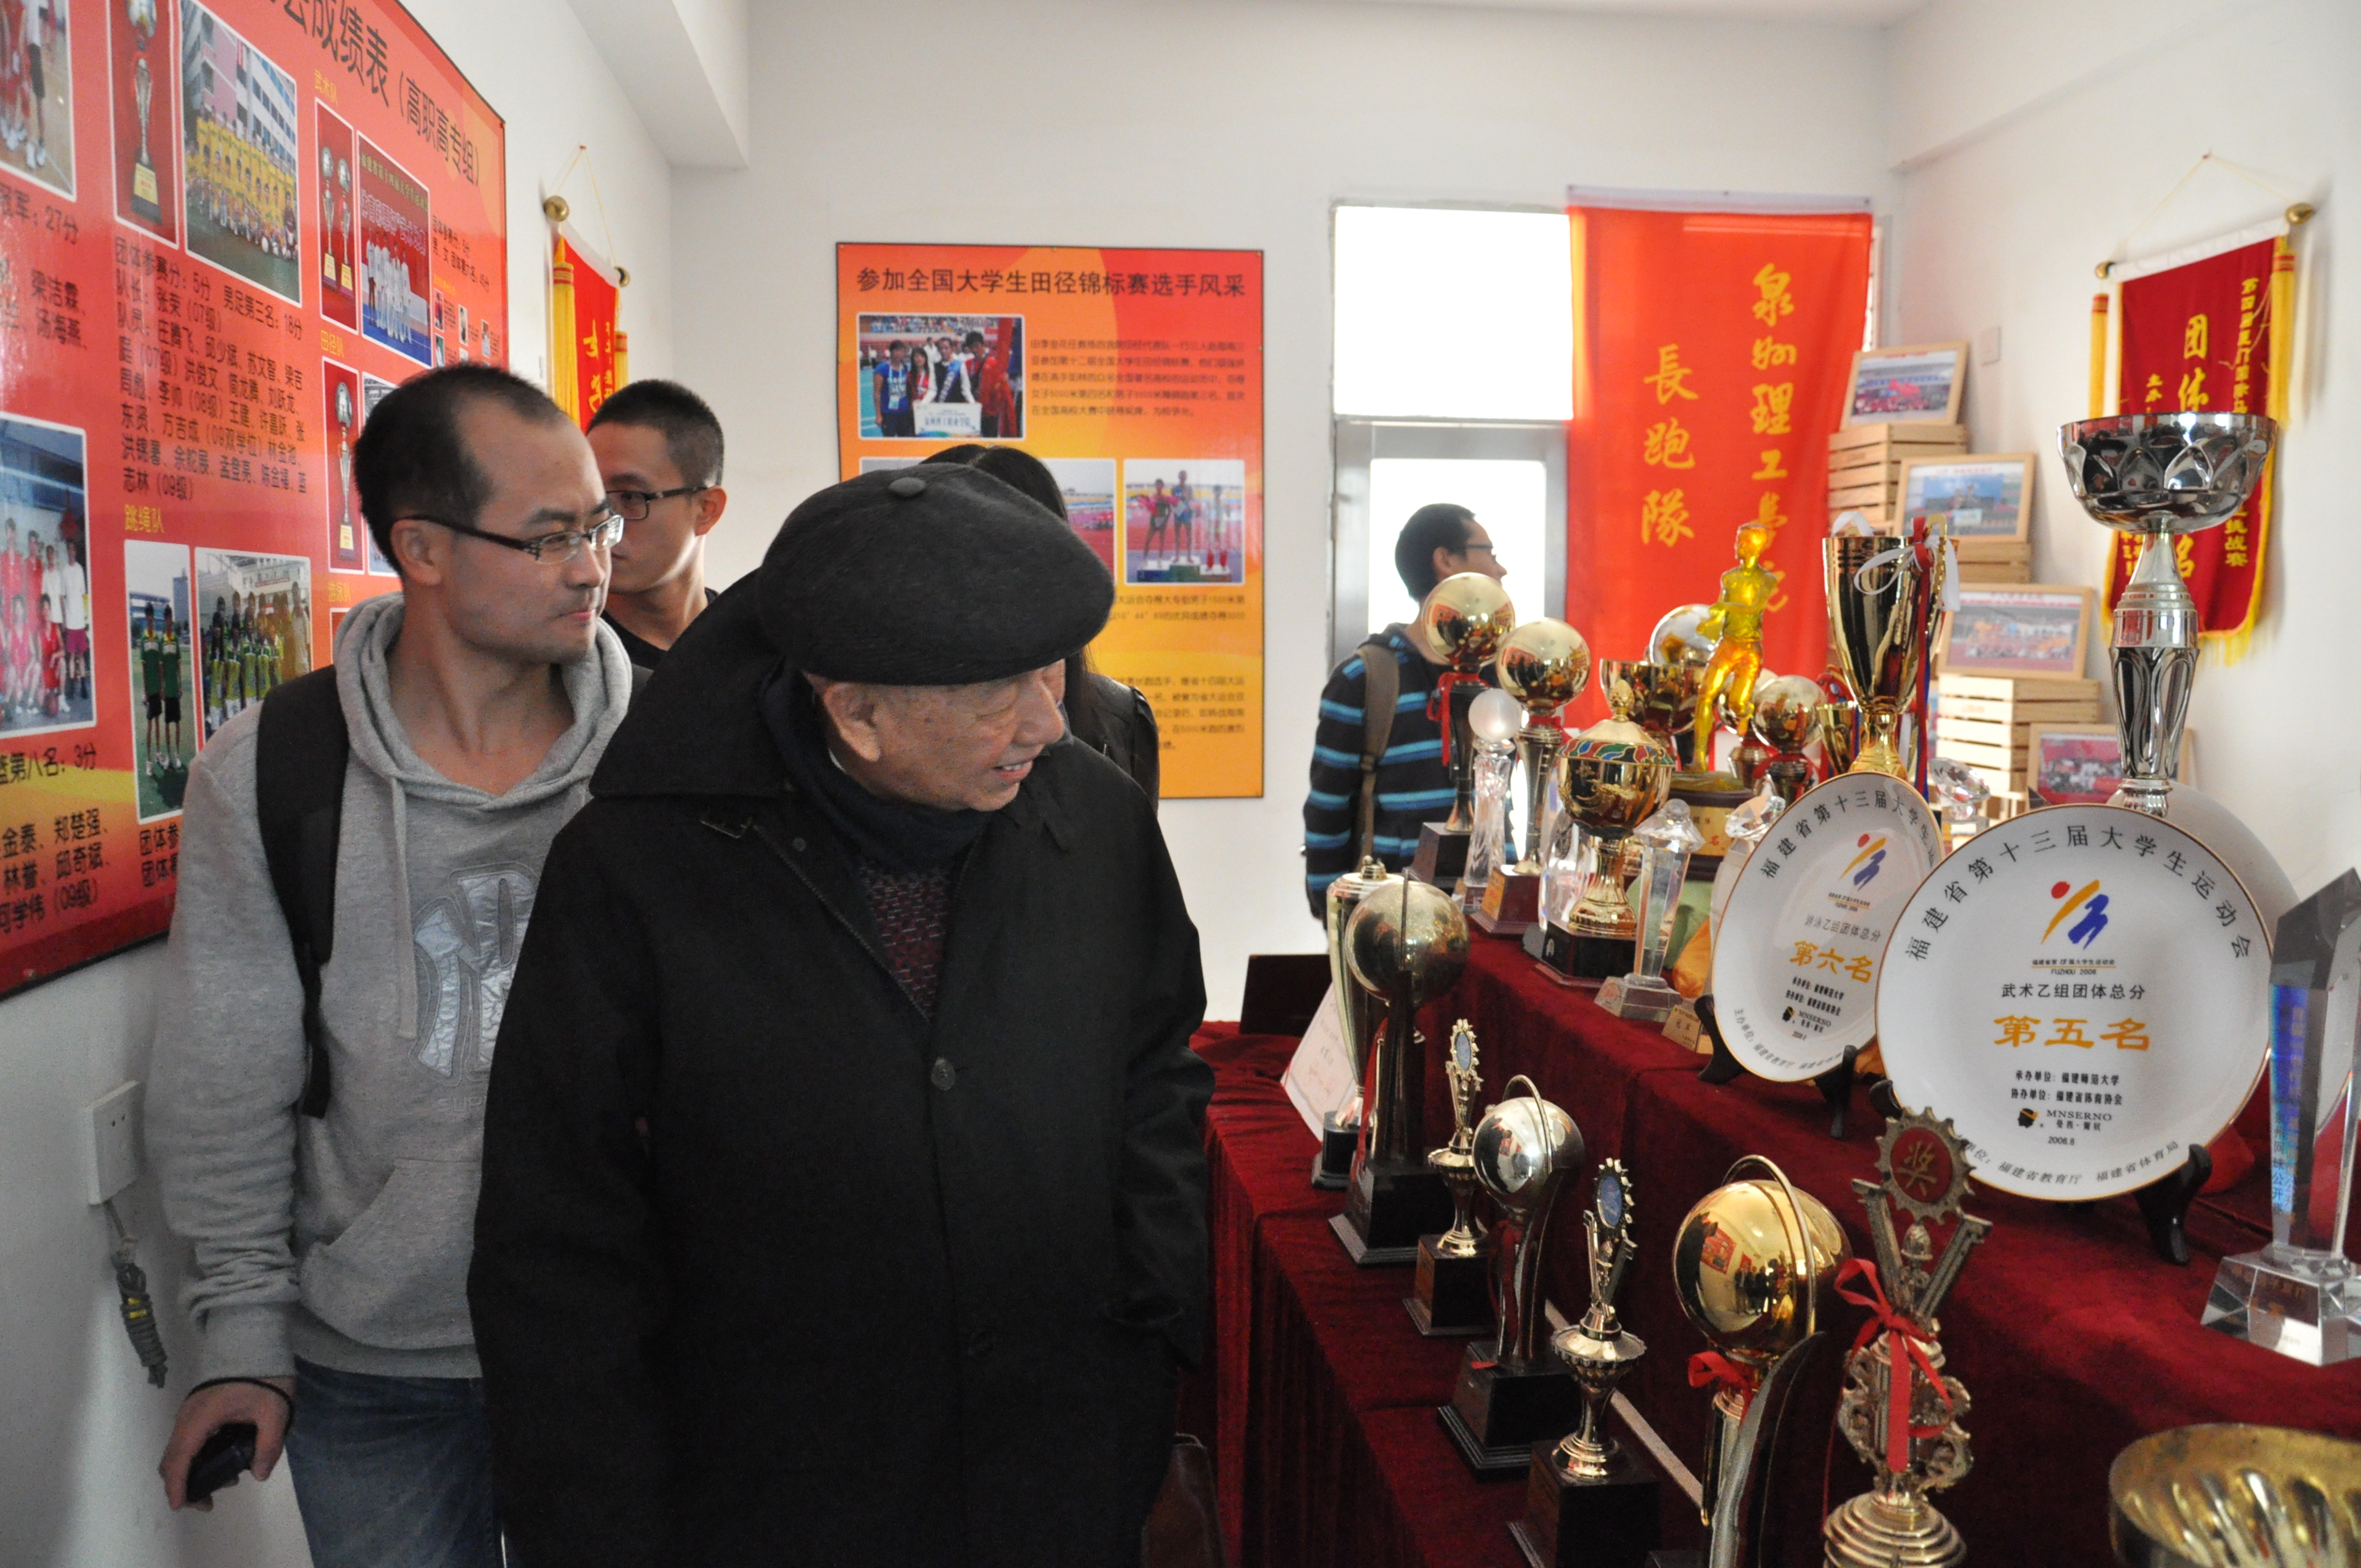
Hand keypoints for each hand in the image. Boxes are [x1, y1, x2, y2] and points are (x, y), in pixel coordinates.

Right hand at [159, 1376, 294, 1510]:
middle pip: (173, 1459)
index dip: (177, 1485)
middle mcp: (187, 1417)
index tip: (179, 1505)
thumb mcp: (274, 1411)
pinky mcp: (198, 1410)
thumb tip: (259, 1475)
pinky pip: (189, 1440)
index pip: (180, 1459)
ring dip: (193, 1471)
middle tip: (209, 1501)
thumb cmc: (264, 1376)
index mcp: (200, 1418)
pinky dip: (197, 1457)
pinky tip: (223, 1461)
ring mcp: (190, 1413)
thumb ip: (268, 1445)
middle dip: (184, 1484)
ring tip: (226, 1480)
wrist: (255, 1341)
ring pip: (180, 1450)